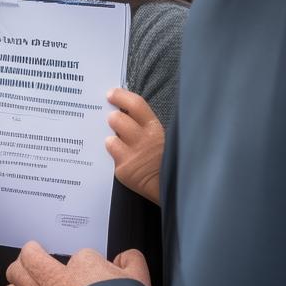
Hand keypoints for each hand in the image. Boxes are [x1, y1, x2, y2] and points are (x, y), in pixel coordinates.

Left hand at [4, 242, 151, 285]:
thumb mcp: (141, 283)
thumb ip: (132, 263)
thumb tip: (125, 258)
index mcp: (86, 267)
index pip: (78, 255)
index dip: (85, 262)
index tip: (91, 271)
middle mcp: (61, 283)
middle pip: (30, 256)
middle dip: (32, 253)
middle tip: (37, 254)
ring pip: (16, 277)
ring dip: (19, 273)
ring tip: (25, 273)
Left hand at [105, 88, 163, 204]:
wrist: (175, 191)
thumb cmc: (169, 161)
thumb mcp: (165, 138)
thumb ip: (146, 126)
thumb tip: (125, 111)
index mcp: (155, 128)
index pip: (135, 104)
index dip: (121, 96)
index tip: (111, 94)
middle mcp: (143, 140)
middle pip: (117, 119)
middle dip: (112, 118)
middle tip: (113, 120)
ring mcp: (132, 156)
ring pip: (110, 139)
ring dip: (112, 140)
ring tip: (118, 143)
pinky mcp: (124, 171)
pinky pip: (112, 158)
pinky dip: (115, 157)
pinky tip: (123, 159)